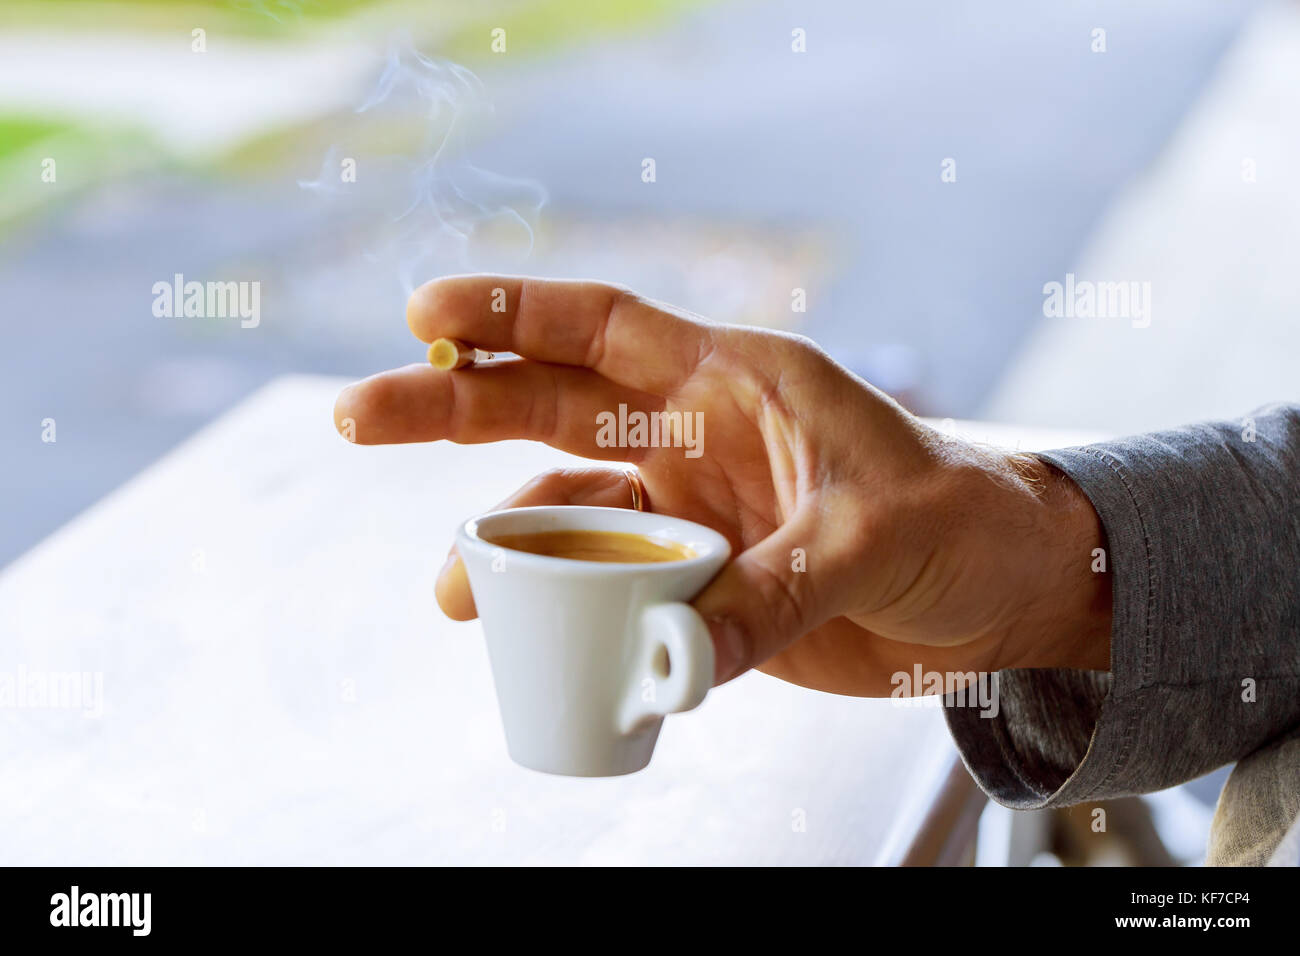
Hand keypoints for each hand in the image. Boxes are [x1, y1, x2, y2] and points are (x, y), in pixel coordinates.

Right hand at [334, 276, 1110, 695]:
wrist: (1000, 592)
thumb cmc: (959, 522)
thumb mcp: (874, 539)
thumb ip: (770, 593)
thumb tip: (664, 665)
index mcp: (731, 382)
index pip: (601, 326)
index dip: (509, 313)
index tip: (424, 316)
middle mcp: (692, 436)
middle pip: (546, 405)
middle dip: (450, 406)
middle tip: (359, 414)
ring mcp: (688, 512)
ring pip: (564, 508)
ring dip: (500, 538)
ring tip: (452, 587)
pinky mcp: (698, 581)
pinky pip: (606, 586)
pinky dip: (559, 605)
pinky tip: (519, 626)